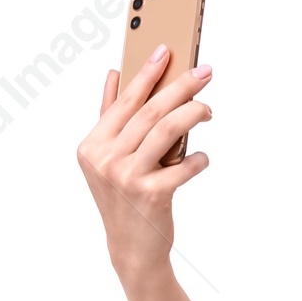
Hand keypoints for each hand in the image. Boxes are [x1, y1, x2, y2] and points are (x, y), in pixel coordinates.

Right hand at [76, 46, 212, 285]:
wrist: (132, 250)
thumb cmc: (125, 200)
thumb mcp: (109, 159)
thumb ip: (110, 117)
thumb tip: (114, 74)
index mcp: (93, 145)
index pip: (125, 101)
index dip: (147, 73)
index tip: (166, 50)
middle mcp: (105, 159)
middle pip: (149, 111)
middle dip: (180, 87)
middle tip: (204, 72)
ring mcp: (126, 177)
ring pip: (165, 131)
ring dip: (192, 115)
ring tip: (208, 109)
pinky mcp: (150, 195)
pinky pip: (182, 167)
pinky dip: (197, 160)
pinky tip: (203, 158)